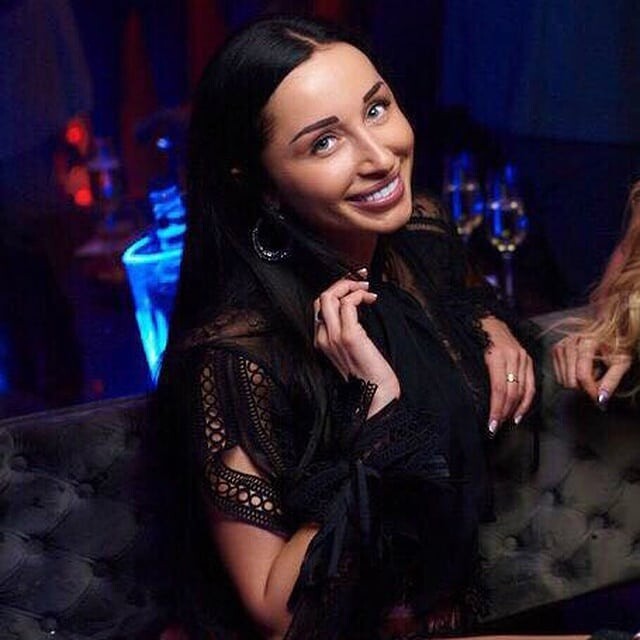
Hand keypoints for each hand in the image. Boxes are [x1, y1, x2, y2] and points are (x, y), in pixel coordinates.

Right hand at [314, 275, 399, 417]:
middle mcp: (323, 338)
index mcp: (322, 341)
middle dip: (342, 282)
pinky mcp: (349, 337)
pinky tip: (372, 300)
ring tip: (367, 290)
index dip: (336, 290)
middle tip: (362, 282)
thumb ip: (349, 330)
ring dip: (350, 286)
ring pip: (330, 296)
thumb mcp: (354, 349)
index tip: (355, 284)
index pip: (320, 306)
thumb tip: (357, 307)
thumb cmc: (370, 373)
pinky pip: (347, 304)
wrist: (376, 397)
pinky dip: (359, 296)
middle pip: (321, 297)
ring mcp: (334, 338)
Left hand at [480, 316, 534, 433]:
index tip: (491, 425)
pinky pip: (532, 384)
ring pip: (523, 390)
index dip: (496, 409)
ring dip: (515, 410)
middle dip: (503, 412)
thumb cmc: (472, 336)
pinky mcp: (528, 359)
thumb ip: (469, 371)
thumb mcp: (466, 351)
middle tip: (495, 428)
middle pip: (512, 392)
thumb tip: (469, 398)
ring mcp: (523, 357)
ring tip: (505, 423)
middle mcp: (514, 357)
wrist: (486, 317)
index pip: (499, 389)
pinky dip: (527, 401)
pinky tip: (519, 413)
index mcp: (497, 356)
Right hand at [552, 334, 631, 405]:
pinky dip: (569, 377)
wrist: (608, 332)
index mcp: (589, 341)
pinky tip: (580, 370)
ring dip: (577, 382)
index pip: (583, 373)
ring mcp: (562, 345)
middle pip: (571, 378)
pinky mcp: (556, 349)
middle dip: (584, 387)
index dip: (590, 389)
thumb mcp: (621, 362)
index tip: (597, 398)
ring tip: (591, 373)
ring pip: (563, 378)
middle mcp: (572, 341)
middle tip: (596, 385)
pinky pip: (558, 375)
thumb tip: (600, 398)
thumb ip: (611, 380)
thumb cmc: (615, 347)